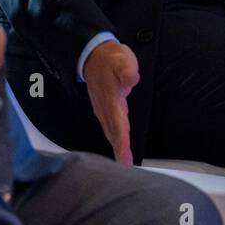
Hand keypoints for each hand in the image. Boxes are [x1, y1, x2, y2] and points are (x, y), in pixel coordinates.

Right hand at [82, 41, 140, 164]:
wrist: (93, 57)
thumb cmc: (110, 59)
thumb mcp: (121, 60)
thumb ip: (127, 70)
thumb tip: (131, 79)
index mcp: (111, 99)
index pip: (118, 124)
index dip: (122, 142)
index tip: (125, 158)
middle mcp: (106, 108)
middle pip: (114, 133)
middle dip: (119, 151)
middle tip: (126, 168)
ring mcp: (104, 110)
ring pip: (111, 133)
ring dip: (117, 148)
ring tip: (124, 164)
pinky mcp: (105, 110)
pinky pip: (111, 129)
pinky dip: (115, 140)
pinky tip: (120, 149)